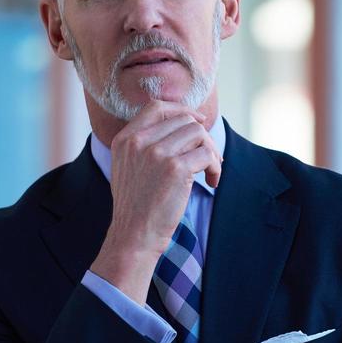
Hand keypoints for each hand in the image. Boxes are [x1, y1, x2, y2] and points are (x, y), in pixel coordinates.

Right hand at [90, 101, 220, 301]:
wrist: (134, 235)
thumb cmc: (137, 206)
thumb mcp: (129, 167)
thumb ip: (146, 143)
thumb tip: (186, 123)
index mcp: (125, 139)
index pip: (157, 107)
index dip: (182, 109)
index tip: (198, 121)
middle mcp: (138, 141)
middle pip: (183, 120)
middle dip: (203, 137)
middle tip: (208, 159)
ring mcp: (157, 153)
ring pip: (198, 133)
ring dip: (211, 152)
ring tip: (210, 172)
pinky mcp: (175, 168)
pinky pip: (207, 155)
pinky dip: (216, 168)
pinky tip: (211, 182)